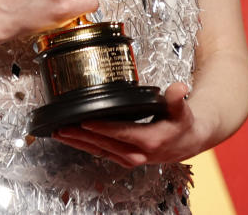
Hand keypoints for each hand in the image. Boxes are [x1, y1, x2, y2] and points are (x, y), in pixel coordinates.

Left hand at [52, 83, 214, 167]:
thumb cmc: (182, 124)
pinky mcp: (125, 159)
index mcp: (149, 140)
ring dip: (79, 143)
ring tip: (60, 133)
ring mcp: (130, 158)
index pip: (120, 133)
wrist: (188, 142)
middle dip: (81, 136)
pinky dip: (86, 146)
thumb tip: (178, 88)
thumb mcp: (182, 109)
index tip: (84, 121)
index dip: (101, 128)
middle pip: (104, 144)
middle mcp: (138, 154)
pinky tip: (72, 139)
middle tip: (62, 128)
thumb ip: (177, 98)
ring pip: (99, 151)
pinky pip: (101, 153)